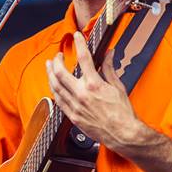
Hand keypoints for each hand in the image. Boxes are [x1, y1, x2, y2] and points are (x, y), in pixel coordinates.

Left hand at [45, 32, 140, 150]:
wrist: (123, 134)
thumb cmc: (123, 113)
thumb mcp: (118, 87)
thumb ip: (110, 69)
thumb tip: (109, 54)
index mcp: (94, 85)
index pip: (83, 58)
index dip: (79, 43)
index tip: (76, 36)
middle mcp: (81, 95)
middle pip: (60, 72)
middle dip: (57, 60)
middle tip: (58, 55)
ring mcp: (75, 106)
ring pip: (55, 86)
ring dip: (50, 74)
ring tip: (49, 67)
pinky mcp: (73, 116)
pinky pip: (58, 101)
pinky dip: (55, 90)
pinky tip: (54, 86)